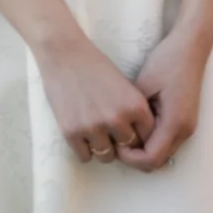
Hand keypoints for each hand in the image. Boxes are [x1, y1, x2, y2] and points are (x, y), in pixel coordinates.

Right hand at [34, 32, 156, 164]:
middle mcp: (117, 119)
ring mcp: (94, 127)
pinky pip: (85, 157)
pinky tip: (82, 134)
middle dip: (120, 142)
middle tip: (110, 132)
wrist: (65, 55)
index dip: (138, 135)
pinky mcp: (71, 133)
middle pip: (127, 148)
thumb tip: (136, 139)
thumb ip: (132, 110)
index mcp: (134, 105)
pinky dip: (84, 149)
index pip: (147, 136)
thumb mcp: (124, 85)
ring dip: (103, 147)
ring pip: (106, 156)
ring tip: (96, 133)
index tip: (130, 131)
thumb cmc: (96, 66)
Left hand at [116, 23, 212, 172]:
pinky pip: (167, 143)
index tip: (115, 141)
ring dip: (143, 150)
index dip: (129, 157)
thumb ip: (133, 115)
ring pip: (162, 154)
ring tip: (126, 132)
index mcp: (175, 123)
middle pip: (157, 162)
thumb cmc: (166, 61)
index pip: (150, 159)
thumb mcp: (144, 86)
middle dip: (135, 157)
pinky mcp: (186, 121)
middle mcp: (185, 131)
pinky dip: (151, 142)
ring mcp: (188, 127)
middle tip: (117, 139)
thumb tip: (120, 134)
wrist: (190, 46)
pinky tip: (138, 126)